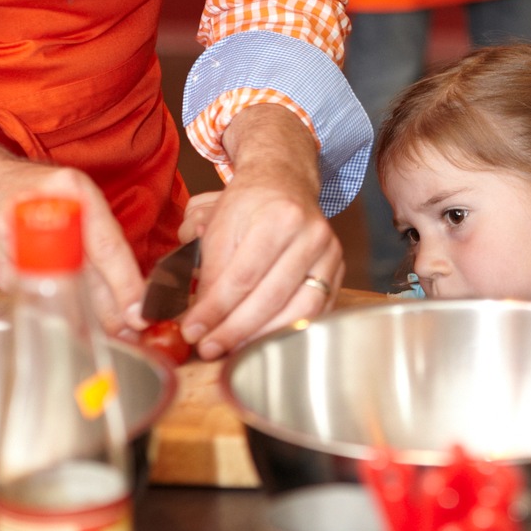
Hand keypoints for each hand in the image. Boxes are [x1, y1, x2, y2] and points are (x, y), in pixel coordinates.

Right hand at [0, 141, 143, 333]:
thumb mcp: (82, 201)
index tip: (138, 314)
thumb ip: (106, 242)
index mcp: (69, 188)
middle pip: (79, 273)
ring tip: (96, 325)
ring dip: (76, 312)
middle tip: (127, 331)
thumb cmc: (43, 193)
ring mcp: (4, 234)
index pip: (104, 246)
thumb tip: (134, 297)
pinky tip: (56, 304)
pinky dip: (43, 302)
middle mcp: (34, 208)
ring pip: (50, 290)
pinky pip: (23, 292)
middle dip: (106, 310)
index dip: (124, 285)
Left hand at [177, 105, 343, 358]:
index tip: (193, 331)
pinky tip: (263, 339)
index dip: (215, 310)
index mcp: (279, 217)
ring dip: (263, 337)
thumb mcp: (218, 227)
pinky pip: (317, 312)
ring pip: (300, 311)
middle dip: (235, 330)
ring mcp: (330, 254)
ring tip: (233, 350)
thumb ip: (208, 272)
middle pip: (271, 297)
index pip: (242, 276)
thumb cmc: (248, 203)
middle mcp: (311, 235)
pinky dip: (288, 330)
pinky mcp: (337, 270)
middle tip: (208, 348)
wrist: (284, 181)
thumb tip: (198, 319)